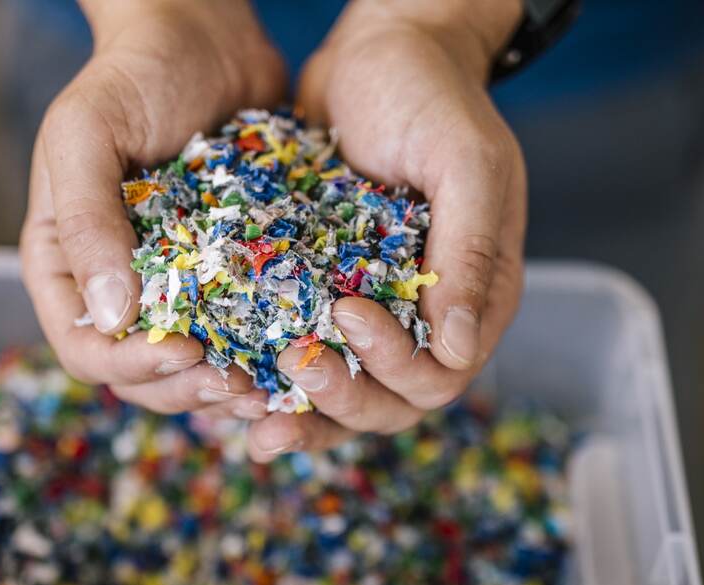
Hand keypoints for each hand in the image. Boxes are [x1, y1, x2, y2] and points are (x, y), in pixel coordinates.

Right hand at [20, 0, 284, 419]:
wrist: (205, 39)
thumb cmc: (133, 75)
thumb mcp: (87, 132)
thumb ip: (85, 219)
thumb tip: (111, 315)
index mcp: (67, 266)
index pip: (85, 349)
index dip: (131, 366)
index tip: (185, 354)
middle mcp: (118, 289)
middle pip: (141, 376)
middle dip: (187, 390)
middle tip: (240, 386)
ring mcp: (175, 290)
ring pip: (193, 371)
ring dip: (228, 391)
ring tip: (273, 389)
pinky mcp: (225, 280)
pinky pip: (240, 337)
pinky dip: (264, 357)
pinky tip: (296, 358)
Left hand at [245, 0, 526, 461]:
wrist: (378, 52)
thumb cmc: (434, 97)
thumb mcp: (467, 163)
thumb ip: (470, 251)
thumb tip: (456, 348)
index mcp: (473, 299)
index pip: (440, 374)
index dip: (394, 365)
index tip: (347, 313)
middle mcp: (423, 322)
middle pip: (389, 403)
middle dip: (343, 396)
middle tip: (295, 363)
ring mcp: (372, 315)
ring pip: (342, 396)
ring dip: (301, 412)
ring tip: (251, 415)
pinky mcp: (319, 298)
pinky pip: (299, 356)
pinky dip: (268, 382)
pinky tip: (230, 386)